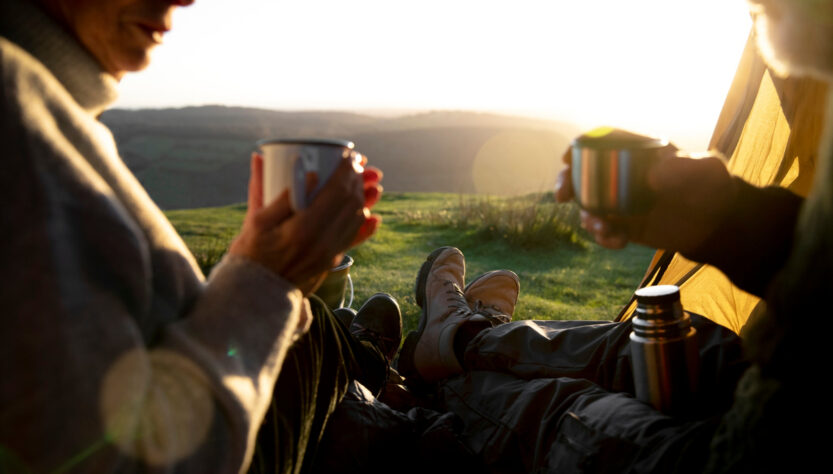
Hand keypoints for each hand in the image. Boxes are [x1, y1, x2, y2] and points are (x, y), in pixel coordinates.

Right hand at [229, 152, 382, 294]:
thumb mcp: (255, 221)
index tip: (349, 155)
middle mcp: (322, 241)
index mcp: (303, 227)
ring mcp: (329, 253)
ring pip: (357, 219)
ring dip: (364, 198)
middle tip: (357, 164)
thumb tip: (265, 157)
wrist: (257, 294)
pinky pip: (354, 239)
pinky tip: (372, 215)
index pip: (336, 191)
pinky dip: (364, 224)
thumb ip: (264, 189)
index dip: (347, 170)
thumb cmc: (251, 254)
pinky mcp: (331, 261)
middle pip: (351, 203)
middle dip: (358, 179)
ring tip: (366, 181)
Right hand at [556, 146, 736, 252]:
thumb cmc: (713, 187)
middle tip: (563, 196)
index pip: (604, 142)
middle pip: (585, 173)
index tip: (567, 157)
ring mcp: (621, 200)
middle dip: (568, 182)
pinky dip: (604, 237)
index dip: (581, 146)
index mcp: (639, 152)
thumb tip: (652, 176)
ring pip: (589, 205)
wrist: (717, 223)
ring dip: (587, 217)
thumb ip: (685, 168)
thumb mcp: (707, 171)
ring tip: (602, 229)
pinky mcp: (624, 224)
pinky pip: (604, 229)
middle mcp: (624, 174)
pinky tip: (617, 242)